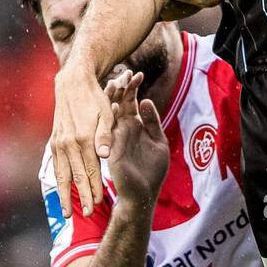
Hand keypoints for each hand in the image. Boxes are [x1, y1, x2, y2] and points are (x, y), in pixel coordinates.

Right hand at [52, 59, 114, 216]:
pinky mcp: (54, 141)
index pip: (91, 170)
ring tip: (67, 212)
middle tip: (85, 216)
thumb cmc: (95, 98)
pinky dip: (58, 180)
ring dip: (65, 194)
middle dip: (81, 198)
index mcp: (84, 138)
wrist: (72, 83)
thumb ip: (106, 135)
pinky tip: (61, 191)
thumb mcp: (107, 112)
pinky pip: (56, 165)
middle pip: (75, 177)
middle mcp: (69, 143)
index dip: (95, 188)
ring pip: (62, 174)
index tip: (99, 204)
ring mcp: (59, 143)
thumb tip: (104, 156)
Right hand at [106, 71, 169, 204]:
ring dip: (113, 99)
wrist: (144, 194)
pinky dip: (110, 119)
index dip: (133, 88)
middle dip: (121, 89)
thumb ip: (153, 122)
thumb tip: (146, 100)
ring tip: (115, 82)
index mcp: (134, 127)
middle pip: (119, 104)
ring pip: (111, 115)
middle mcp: (122, 131)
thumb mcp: (158, 142)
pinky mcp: (111, 151)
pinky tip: (113, 106)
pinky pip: (108, 132)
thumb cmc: (152, 171)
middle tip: (123, 72)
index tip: (137, 74)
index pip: (131, 103)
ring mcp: (115, 140)